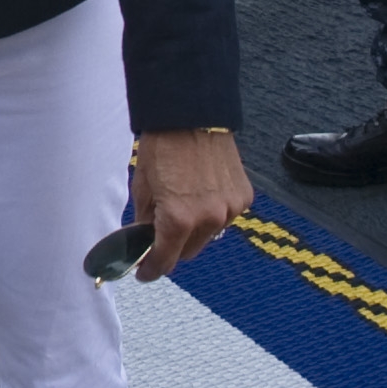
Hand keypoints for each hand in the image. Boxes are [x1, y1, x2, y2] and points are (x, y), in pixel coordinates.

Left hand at [124, 129, 254, 280]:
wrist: (191, 115)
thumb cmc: (162, 147)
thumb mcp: (143, 188)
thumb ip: (146, 222)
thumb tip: (144, 241)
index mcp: (179, 220)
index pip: (165, 261)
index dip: (152, 269)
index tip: (145, 271)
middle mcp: (209, 220)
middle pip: (188, 253)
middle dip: (172, 247)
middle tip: (160, 234)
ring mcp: (230, 209)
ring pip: (208, 236)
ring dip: (194, 230)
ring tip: (182, 205)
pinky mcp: (243, 197)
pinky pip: (225, 216)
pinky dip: (213, 212)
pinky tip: (202, 193)